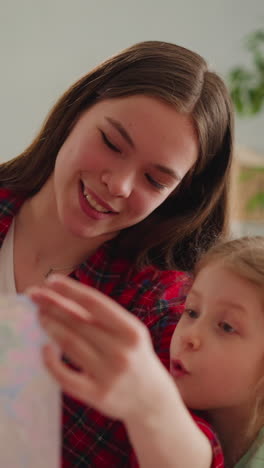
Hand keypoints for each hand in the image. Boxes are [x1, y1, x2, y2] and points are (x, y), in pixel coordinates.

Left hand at [27, 275, 173, 422]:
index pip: (95, 303)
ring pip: (71, 344)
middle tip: (35, 296)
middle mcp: (121, 351)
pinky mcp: (98, 395)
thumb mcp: (128, 333)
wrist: (152, 399)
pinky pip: (66, 377)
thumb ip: (101, 318)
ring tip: (40, 316)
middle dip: (53, 305)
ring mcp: (109, 375)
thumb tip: (63, 299)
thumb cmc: (135, 357)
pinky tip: (44, 349)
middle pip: (78, 322)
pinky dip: (51, 362)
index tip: (50, 280)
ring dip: (51, 327)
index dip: (70, 290)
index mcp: (131, 330)